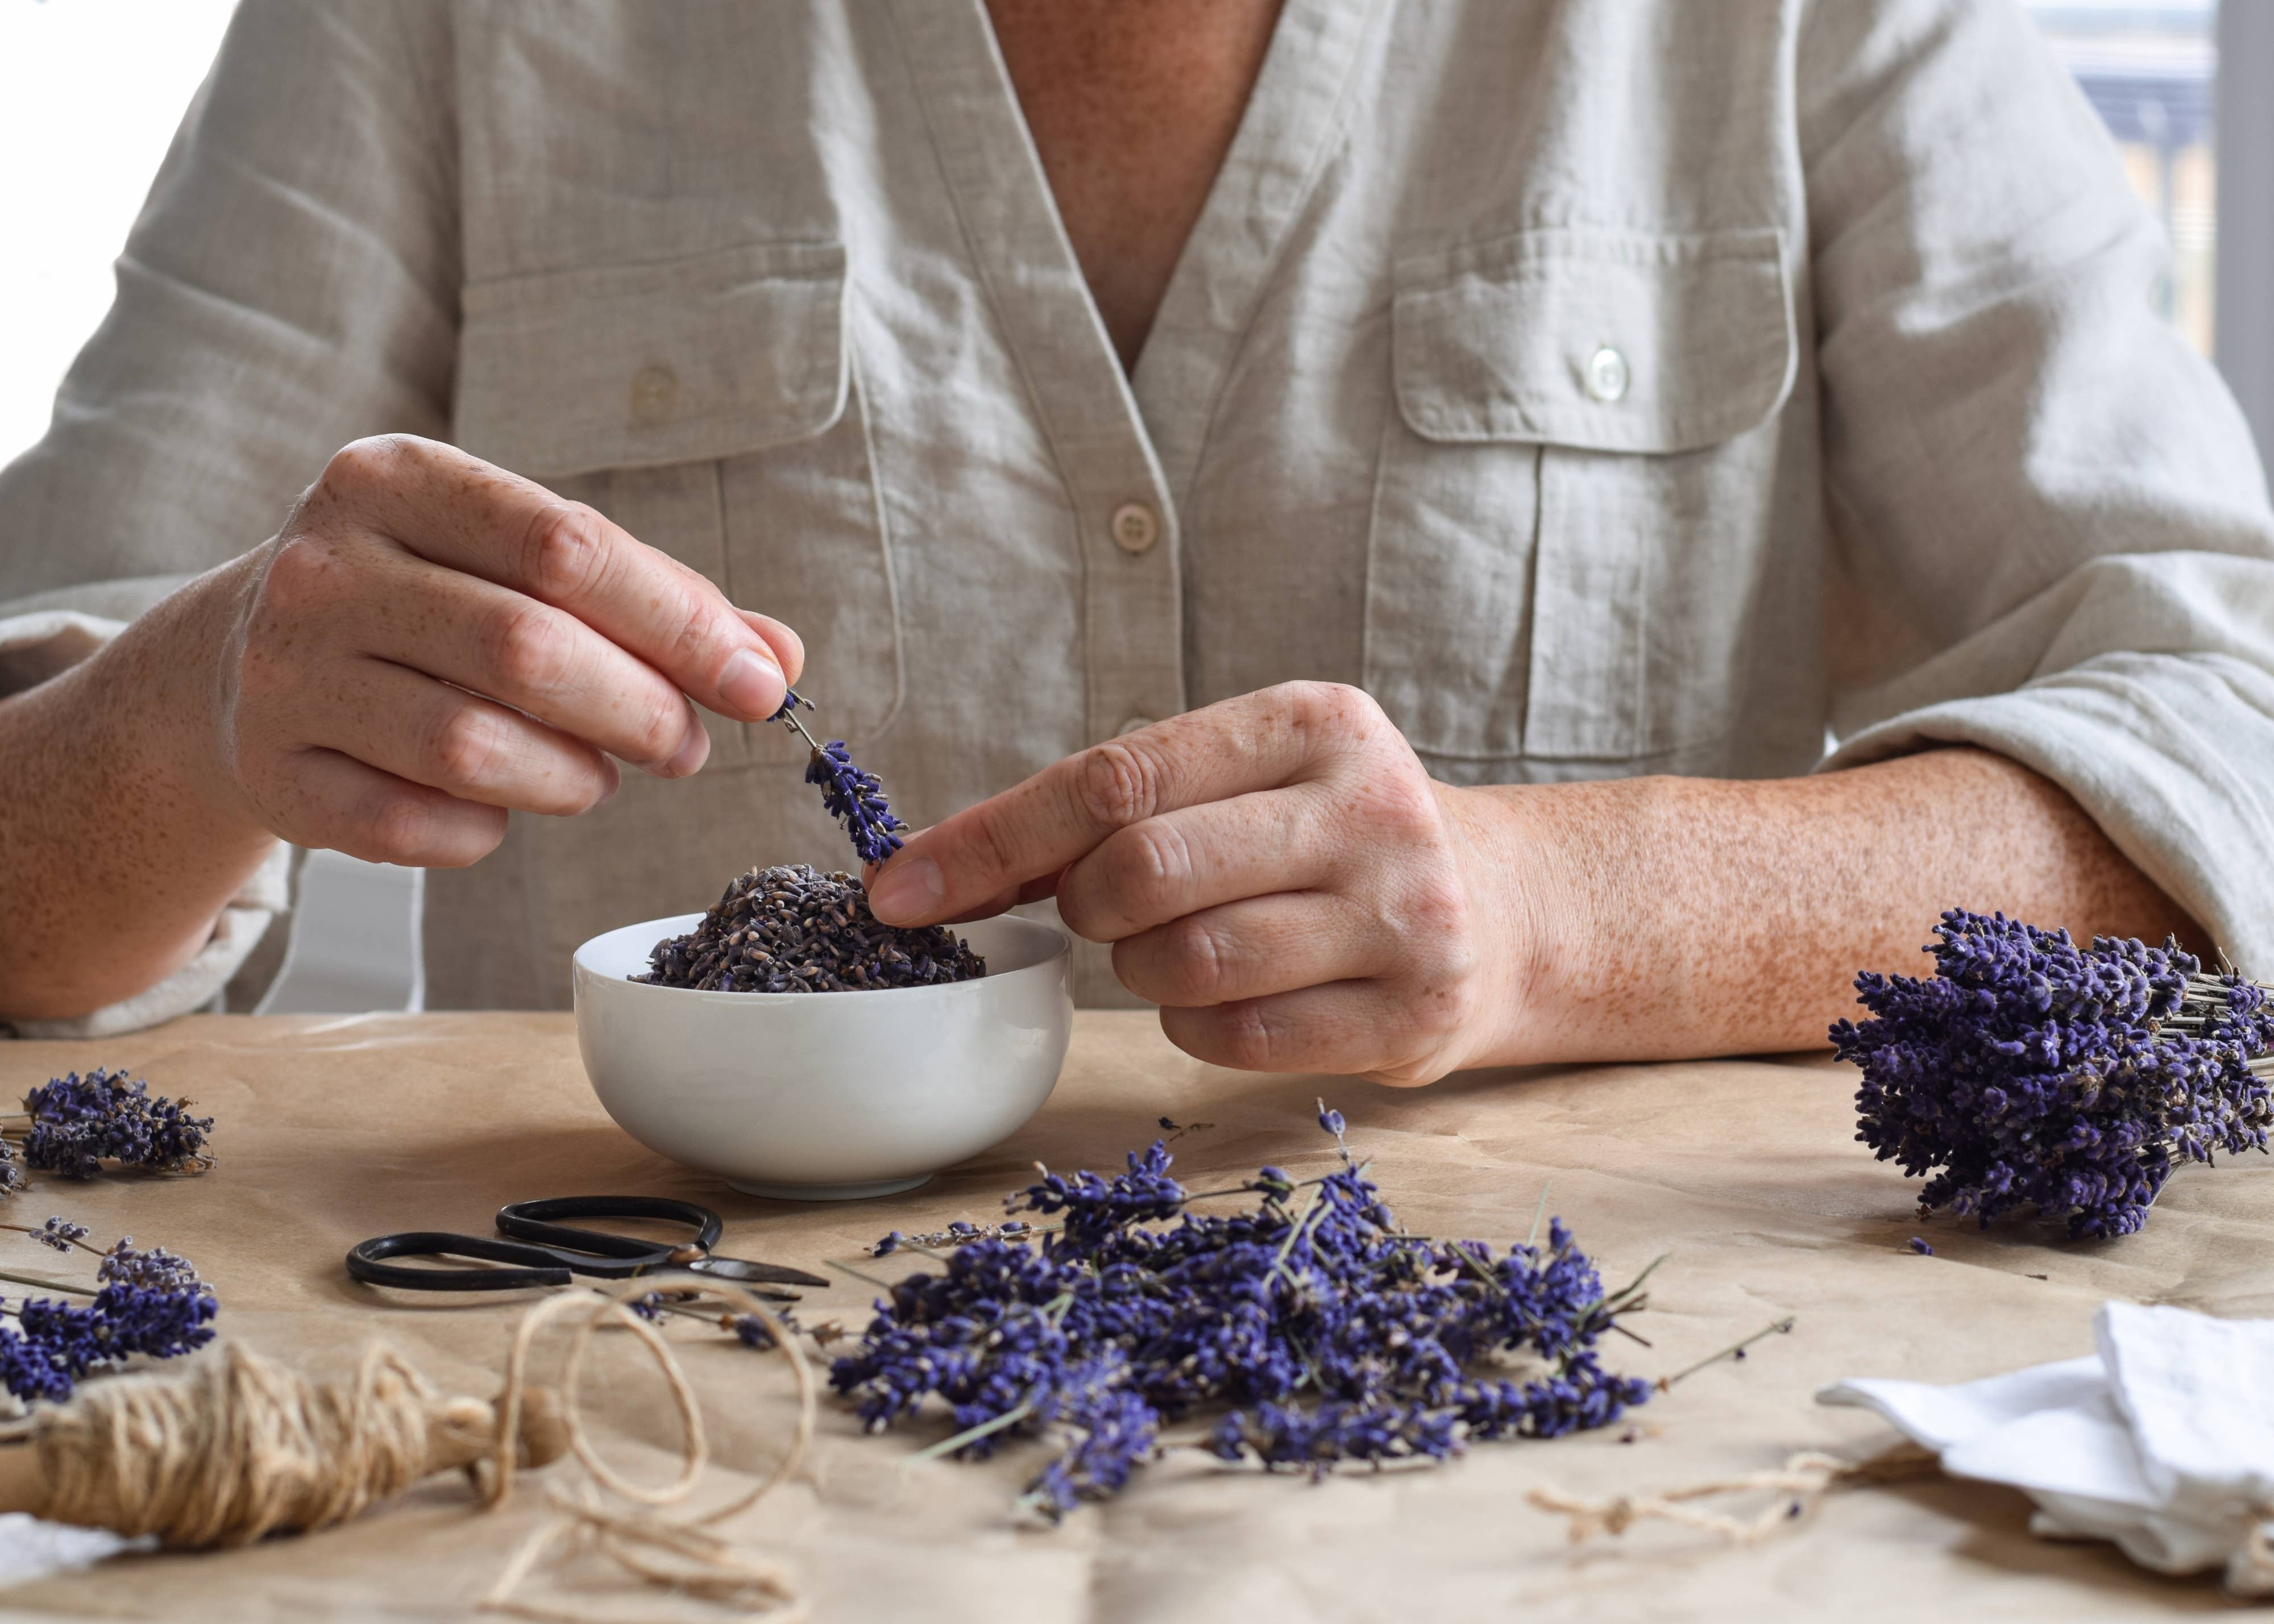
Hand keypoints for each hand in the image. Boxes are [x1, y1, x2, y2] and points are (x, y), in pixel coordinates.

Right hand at [190, 435, 802, 864]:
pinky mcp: (274, 775)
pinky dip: (486, 831)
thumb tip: (778, 659)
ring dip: (571, 779)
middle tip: (685, 746)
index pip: (569, 548)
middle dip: (640, 710)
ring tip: (595, 774)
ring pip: (473, 748)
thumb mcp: (525, 564)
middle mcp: (325, 565)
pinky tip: (501, 806)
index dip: (682, 624)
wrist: (240, 660)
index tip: (758, 684)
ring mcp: (284, 673)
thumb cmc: (430, 600)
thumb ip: (655, 600)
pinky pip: (418, 828)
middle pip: (528, 649)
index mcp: (398, 479)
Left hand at [865, 682, 1517, 1084]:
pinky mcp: (1410, 1015)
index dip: (991, 840)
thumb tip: (939, 869)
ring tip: (1183, 944)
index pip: (1115, 778)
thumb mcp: (1251, 775)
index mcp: (1313, 722)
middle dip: (1085, 904)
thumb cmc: (1334, 836)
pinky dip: (1194, 1024)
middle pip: (1142, 871)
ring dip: (1142, 968)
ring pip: (1183, 963)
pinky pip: (1233, 1037)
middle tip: (1105, 907)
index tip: (899, 891)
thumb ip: (1120, 802)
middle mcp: (1368, 808)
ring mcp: (1401, 915)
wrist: (1507, 910)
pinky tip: (1229, 993)